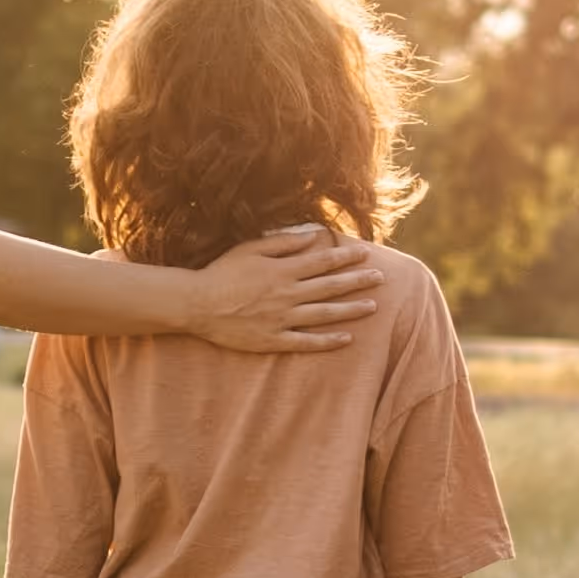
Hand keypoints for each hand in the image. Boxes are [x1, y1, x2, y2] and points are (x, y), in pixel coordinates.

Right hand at [179, 224, 388, 355]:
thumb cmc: (222, 272)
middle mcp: (287, 294)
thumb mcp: (251, 248)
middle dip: (358, 281)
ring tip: (373, 307)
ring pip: (325, 314)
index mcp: (283, 270)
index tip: (366, 255)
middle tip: (381, 278)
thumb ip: (283, 242)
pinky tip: (347, 338)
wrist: (197, 304)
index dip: (346, 258)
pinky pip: (307, 342)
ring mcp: (282, 319)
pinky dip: (328, 341)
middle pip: (330, 287)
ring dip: (351, 310)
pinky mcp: (273, 340)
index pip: (322, 262)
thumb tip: (312, 236)